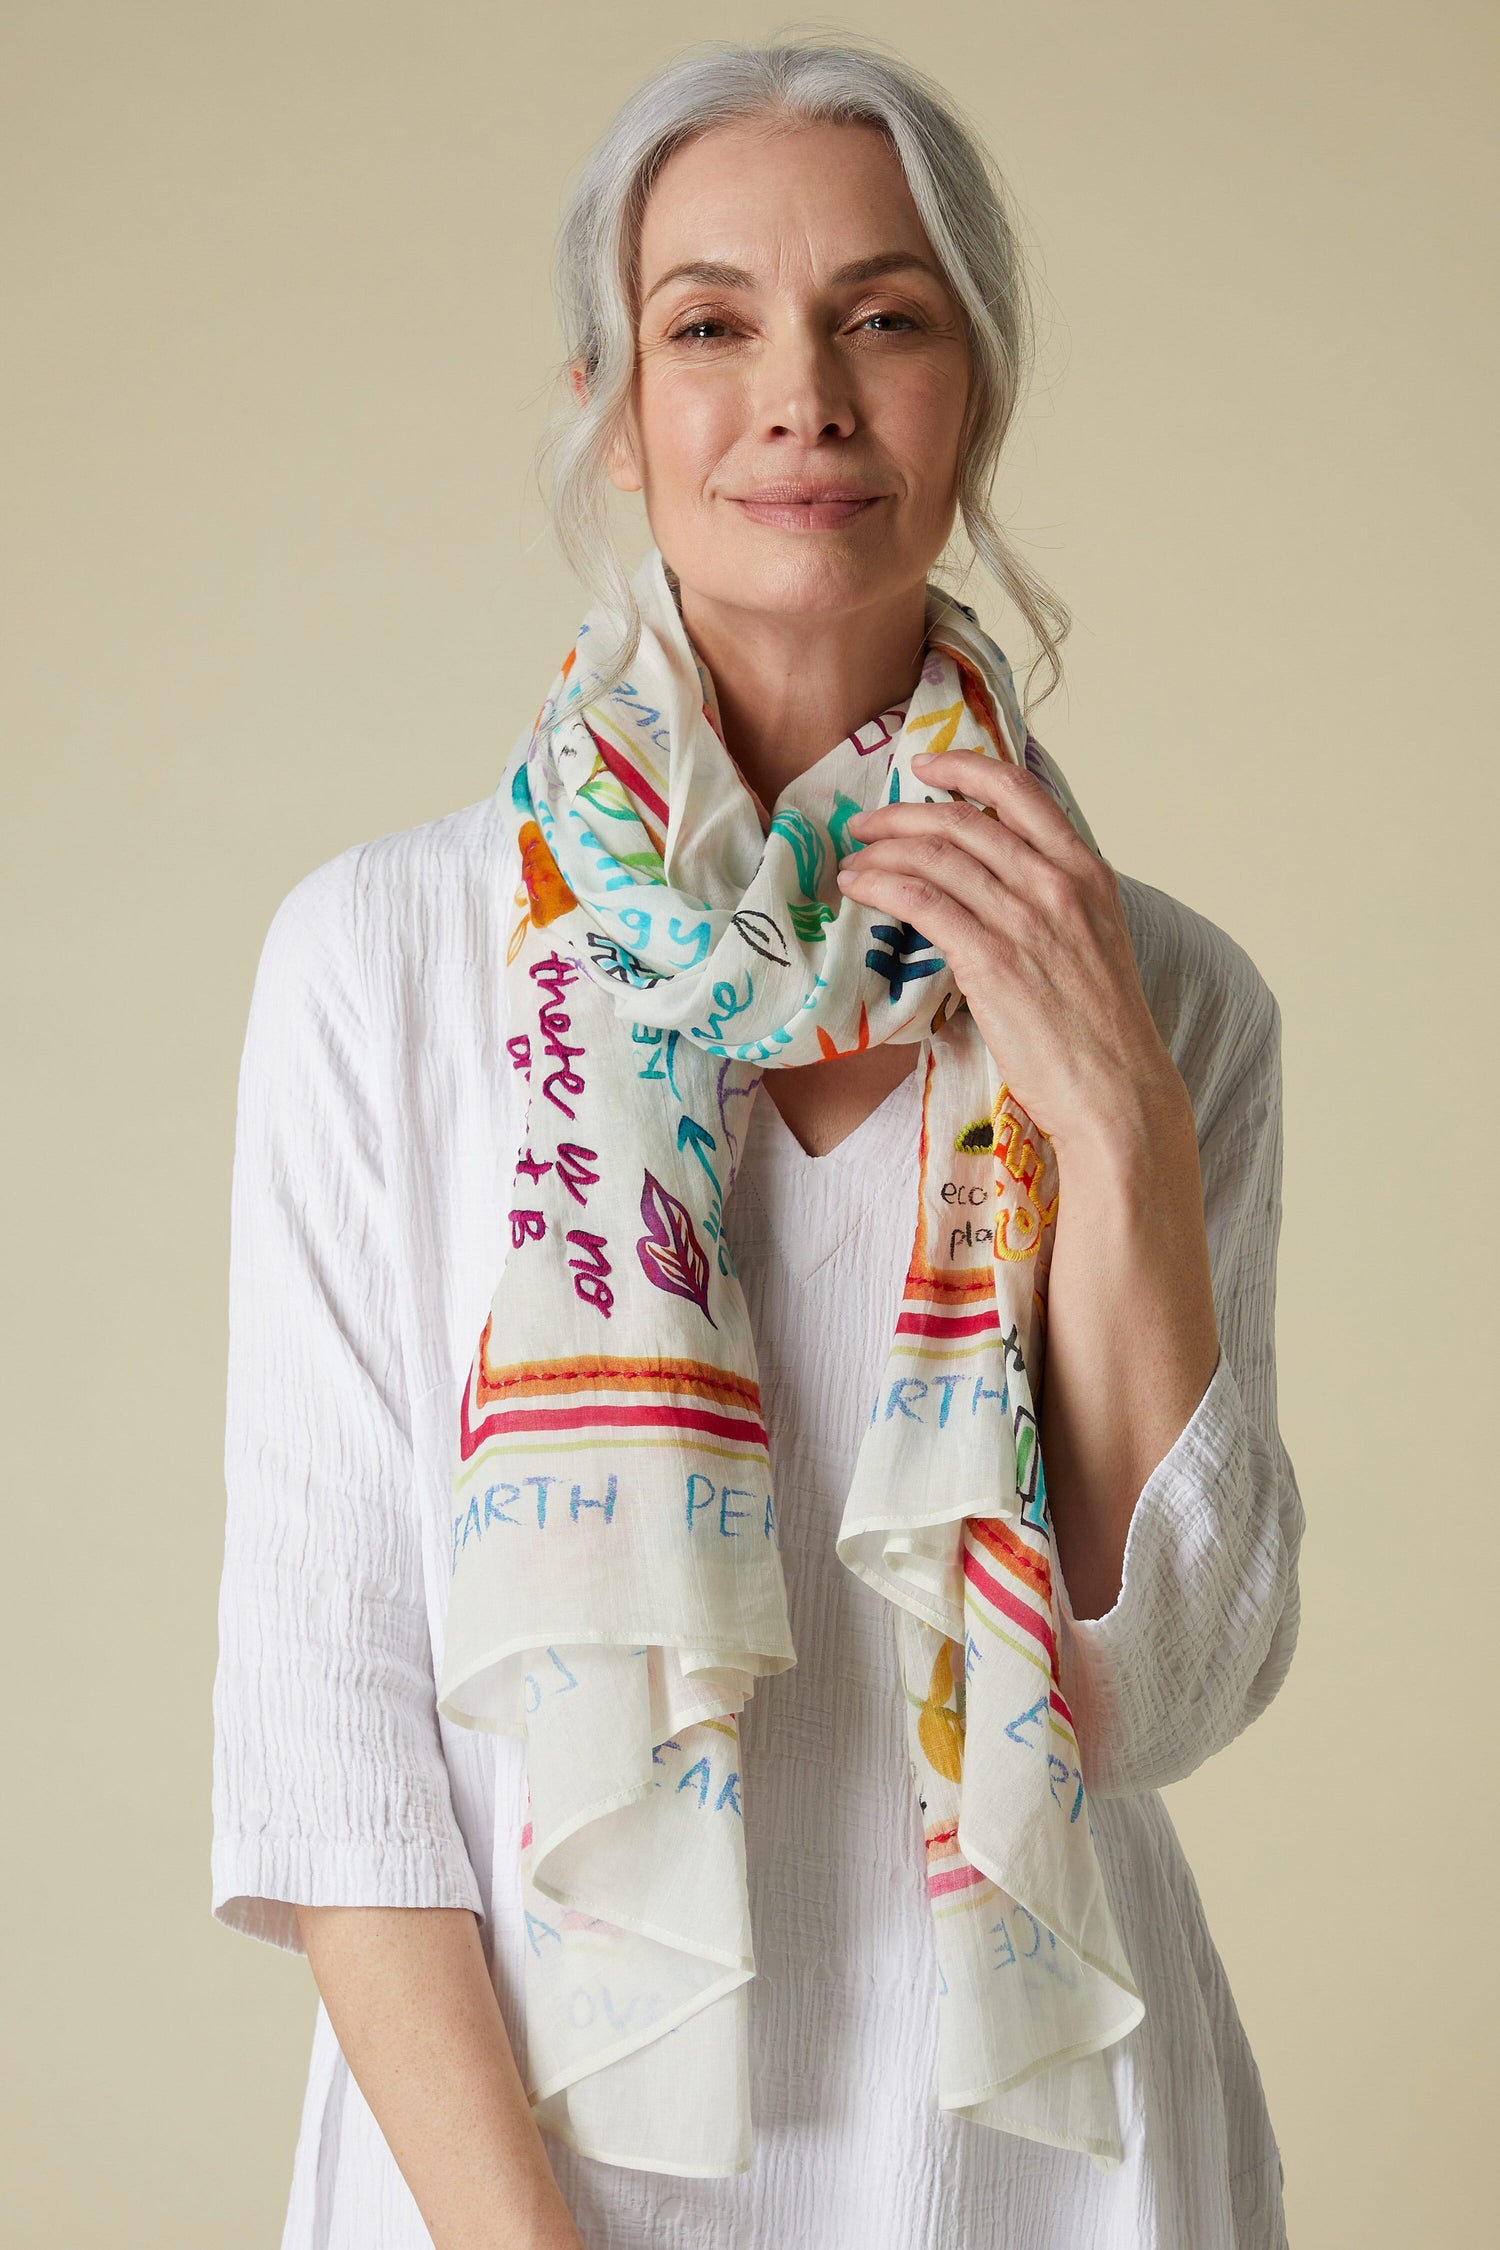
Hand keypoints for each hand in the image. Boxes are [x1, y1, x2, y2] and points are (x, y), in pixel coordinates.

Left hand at [836, 745, 1186, 1158]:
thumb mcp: (1093, 941)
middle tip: (866, 823)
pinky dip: (882, 884)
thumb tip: (998, 880)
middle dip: (902, 813)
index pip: (1020, 791)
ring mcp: (1024, 918)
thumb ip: (1053, 900)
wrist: (1118, 1091)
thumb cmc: (1100, 1030)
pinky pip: (922, 900)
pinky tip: (859, 888)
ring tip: (853, 860)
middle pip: (963, 820)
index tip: (925, 766)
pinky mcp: (991, 959)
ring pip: (935, 854)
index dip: (964, 768)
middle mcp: (1056, 883)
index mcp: (1085, 872)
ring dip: (881, 849)